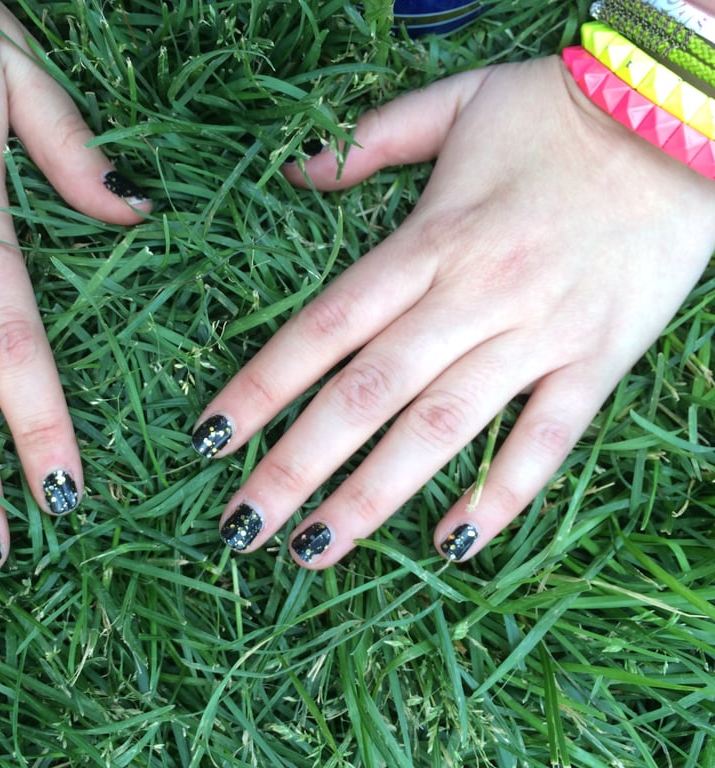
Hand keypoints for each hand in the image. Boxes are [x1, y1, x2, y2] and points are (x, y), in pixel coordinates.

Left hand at [192, 56, 714, 566]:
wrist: (690, 119)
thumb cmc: (560, 112)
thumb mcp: (454, 102)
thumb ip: (368, 139)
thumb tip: (295, 170)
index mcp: (430, 239)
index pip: (324, 328)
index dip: (261, 386)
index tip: (212, 438)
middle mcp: (474, 295)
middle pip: (367, 394)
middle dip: (297, 466)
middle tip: (242, 526)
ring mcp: (539, 335)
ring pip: (442, 430)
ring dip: (373, 497)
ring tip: (312, 551)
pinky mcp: (599, 361)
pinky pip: (547, 441)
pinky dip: (501, 495)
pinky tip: (452, 545)